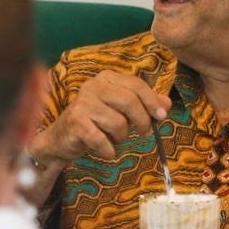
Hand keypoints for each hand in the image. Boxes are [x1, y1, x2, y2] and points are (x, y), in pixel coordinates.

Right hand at [33, 71, 170, 162]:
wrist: (61, 139)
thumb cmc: (95, 123)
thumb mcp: (121, 111)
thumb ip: (143, 104)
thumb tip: (166, 103)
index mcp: (106, 78)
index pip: (136, 85)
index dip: (152, 101)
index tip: (162, 116)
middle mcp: (92, 86)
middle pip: (129, 101)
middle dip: (142, 121)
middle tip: (145, 133)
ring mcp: (82, 103)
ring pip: (118, 122)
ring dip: (121, 137)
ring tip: (113, 138)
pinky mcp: (75, 122)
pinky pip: (102, 139)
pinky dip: (108, 150)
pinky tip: (105, 150)